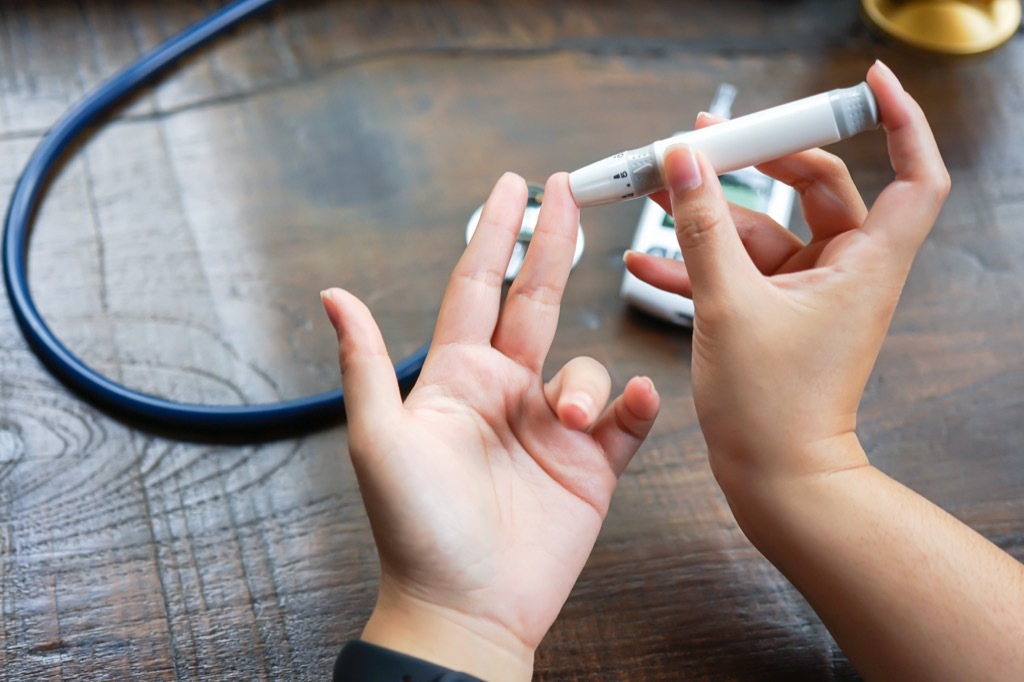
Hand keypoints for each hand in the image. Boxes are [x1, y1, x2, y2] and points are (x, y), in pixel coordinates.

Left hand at [322, 172, 659, 680]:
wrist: (466, 609)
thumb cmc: (414, 530)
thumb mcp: (378, 440)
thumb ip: (366, 363)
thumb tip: (332, 295)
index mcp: (457, 378)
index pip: (479, 287)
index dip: (496, 234)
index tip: (513, 189)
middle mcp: (506, 393)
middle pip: (538, 302)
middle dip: (554, 246)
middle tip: (569, 193)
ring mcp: (551, 428)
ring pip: (586, 370)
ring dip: (587, 385)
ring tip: (570, 424)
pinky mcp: (591, 466)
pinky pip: (626, 419)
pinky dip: (634, 405)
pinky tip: (631, 404)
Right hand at [625, 61, 948, 488]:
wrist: (773, 478)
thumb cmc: (774, 409)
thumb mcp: (728, 304)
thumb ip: (702, 226)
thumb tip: (682, 162)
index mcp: (864, 264)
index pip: (912, 174)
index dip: (898, 121)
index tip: (866, 83)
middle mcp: (842, 270)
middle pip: (815, 186)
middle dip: (758, 158)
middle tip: (706, 138)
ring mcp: (805, 291)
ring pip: (761, 228)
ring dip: (707, 212)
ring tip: (651, 191)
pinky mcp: (772, 312)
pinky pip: (736, 268)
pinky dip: (696, 259)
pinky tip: (647, 257)